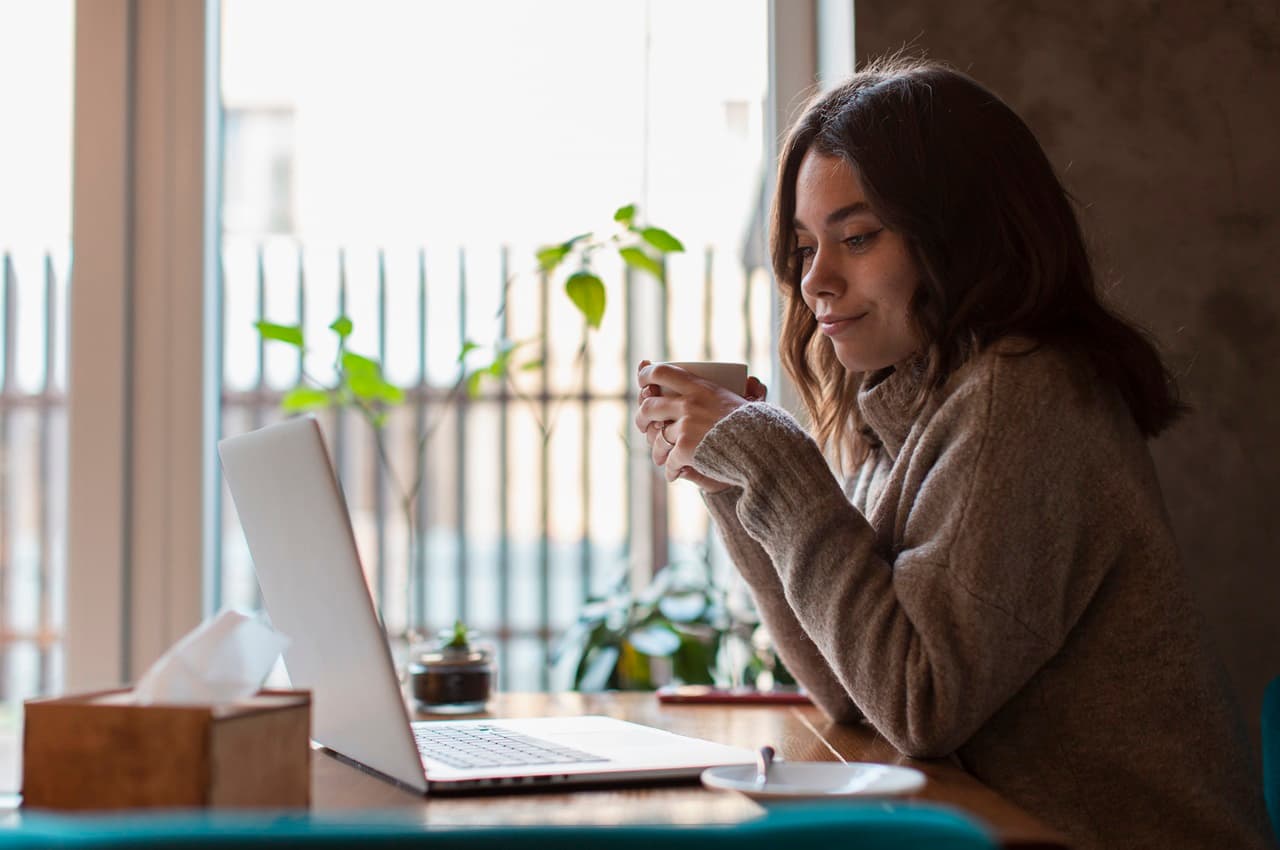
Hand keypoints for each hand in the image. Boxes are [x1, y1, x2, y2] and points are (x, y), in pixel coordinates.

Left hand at [634, 360, 767, 491]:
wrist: (761, 447)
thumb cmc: (754, 423)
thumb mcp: (738, 398)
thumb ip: (726, 393)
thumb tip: (731, 382)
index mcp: (699, 386)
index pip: (662, 372)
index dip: (647, 375)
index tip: (643, 382)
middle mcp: (688, 404)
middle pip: (649, 407)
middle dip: (642, 418)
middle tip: (644, 425)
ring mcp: (685, 426)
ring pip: (657, 439)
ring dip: (657, 451)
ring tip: (660, 458)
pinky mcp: (686, 449)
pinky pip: (669, 461)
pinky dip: (671, 470)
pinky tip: (674, 474)